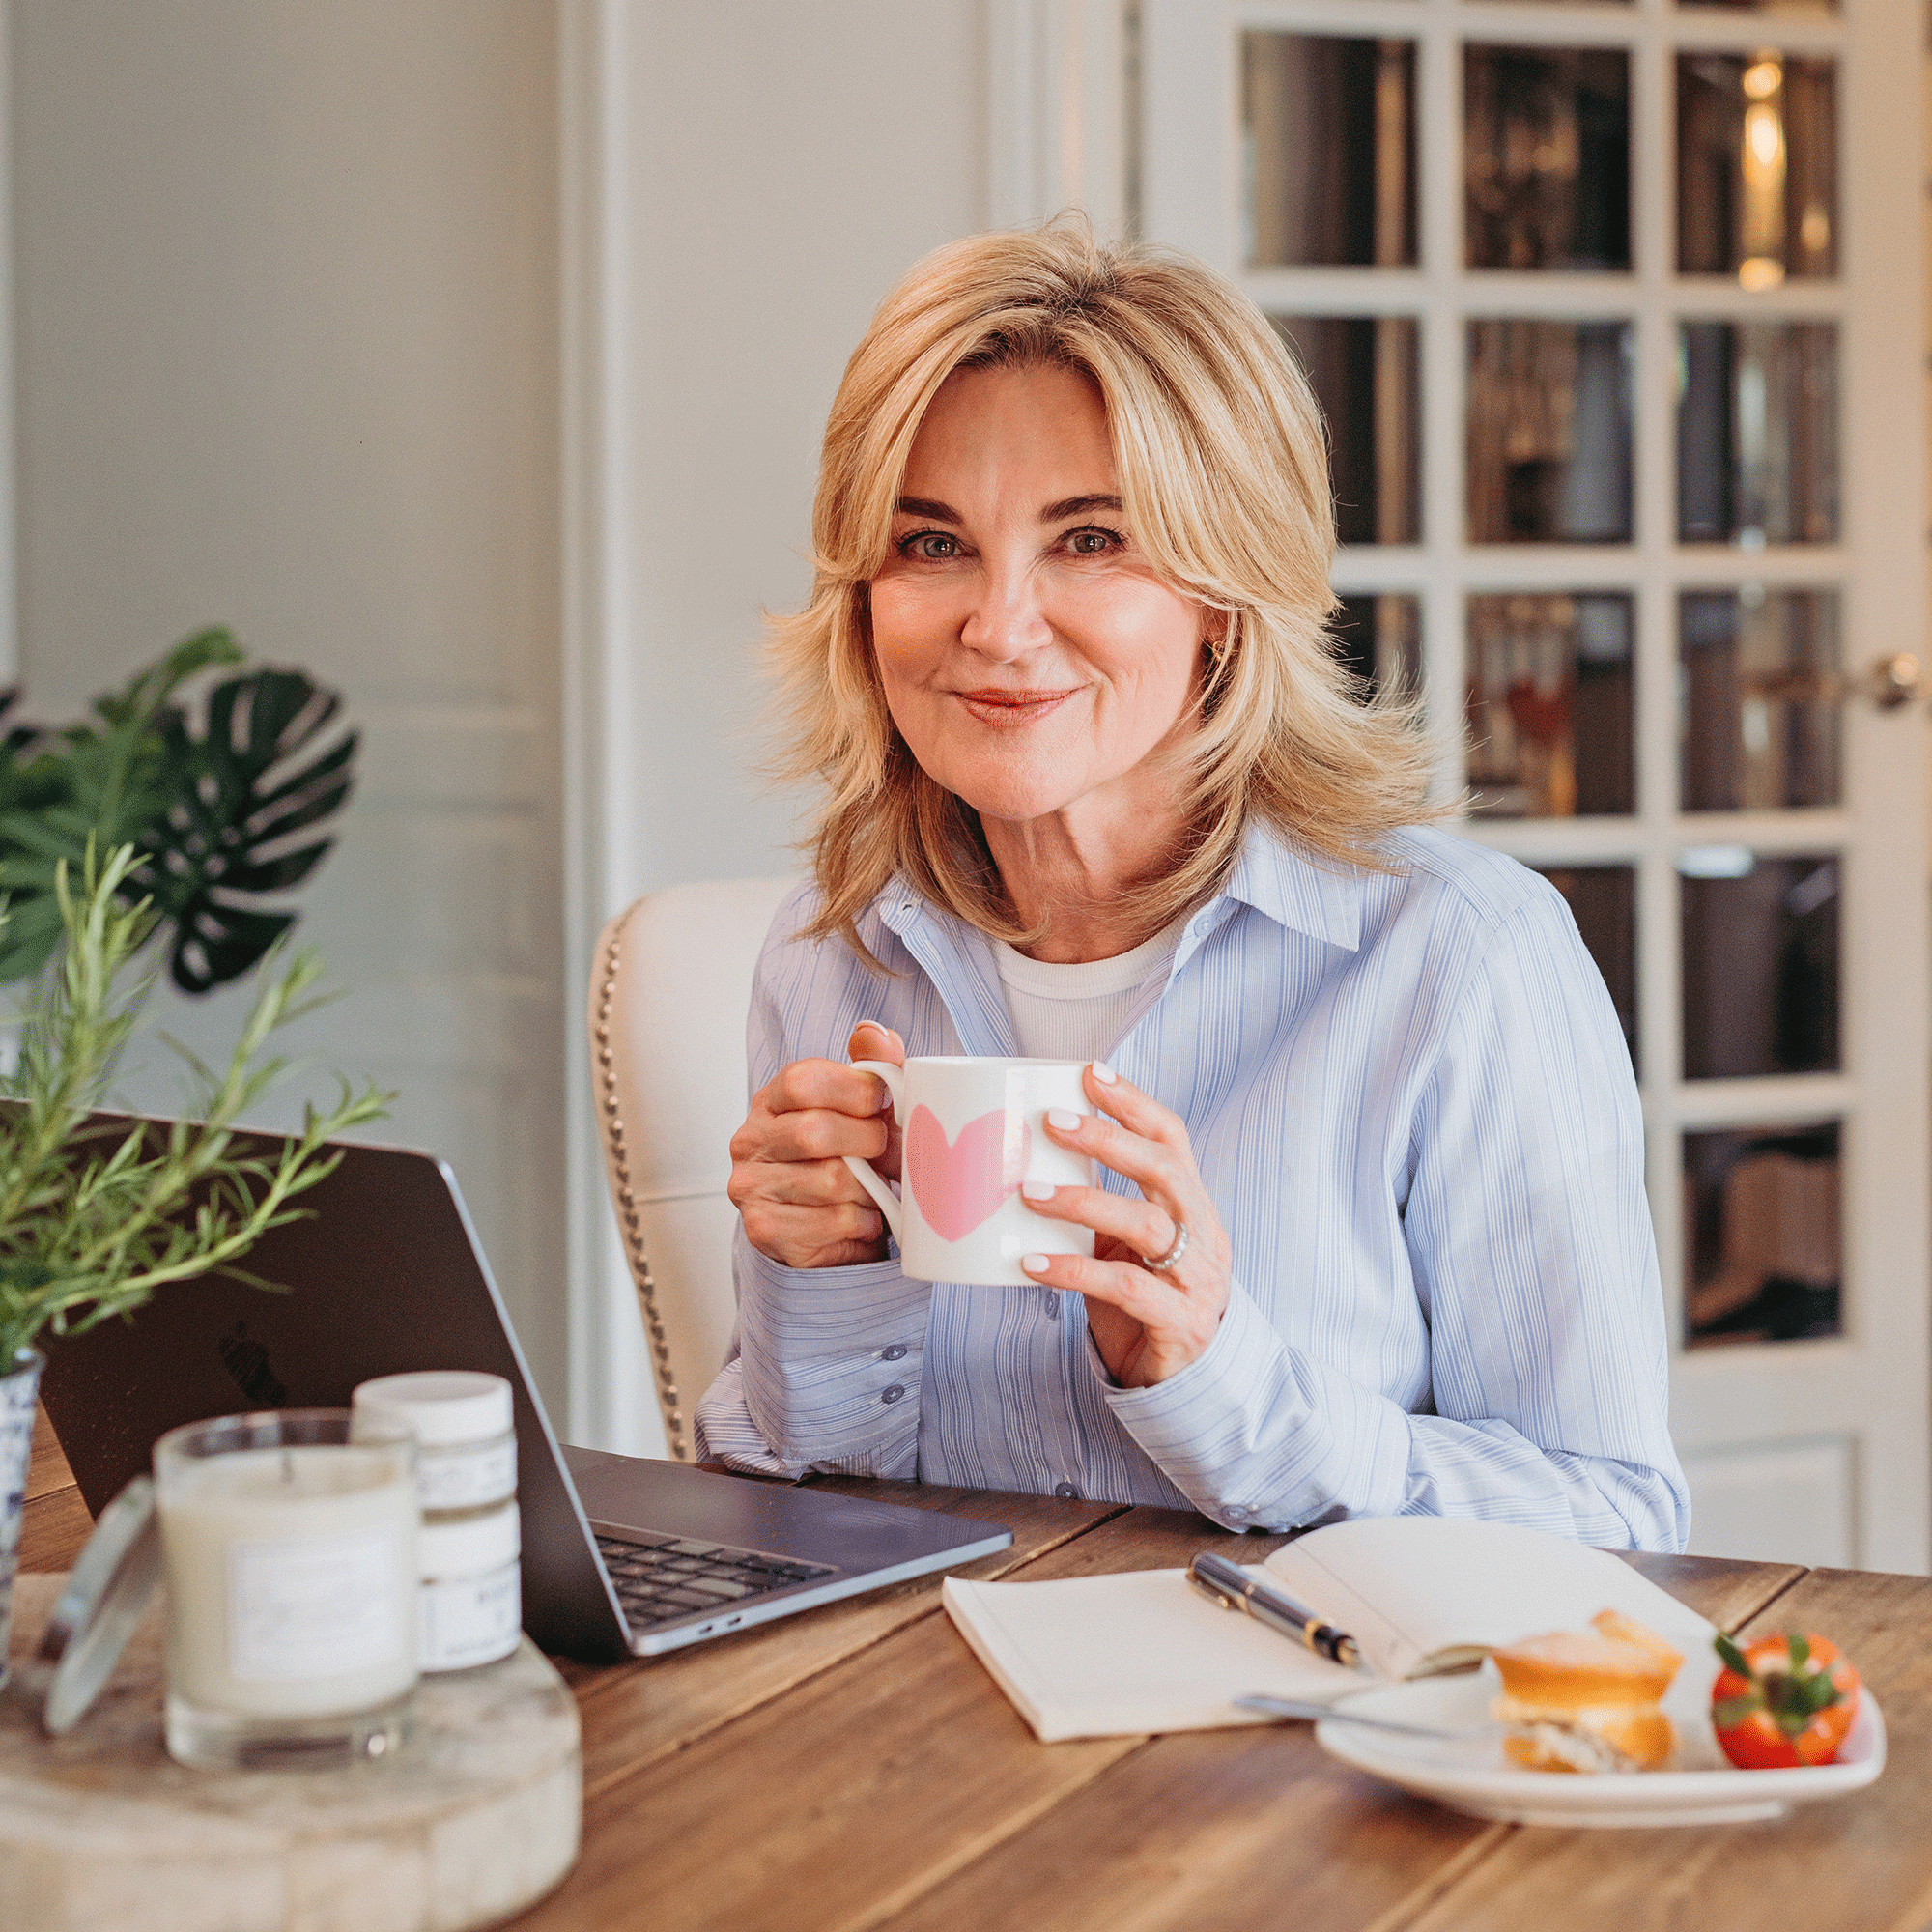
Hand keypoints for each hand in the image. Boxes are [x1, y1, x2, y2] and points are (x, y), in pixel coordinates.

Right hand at [728, 1021, 904, 1268]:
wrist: (838, 1231)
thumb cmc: (854, 1160)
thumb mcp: (869, 1108)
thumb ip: (875, 1065)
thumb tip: (874, 1033)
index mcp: (772, 1100)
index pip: (802, 1081)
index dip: (854, 1090)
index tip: (882, 1103)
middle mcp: (750, 1140)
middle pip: (814, 1132)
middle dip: (868, 1144)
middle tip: (885, 1154)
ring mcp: (751, 1187)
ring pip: (830, 1181)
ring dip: (870, 1189)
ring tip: (873, 1191)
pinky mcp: (764, 1230)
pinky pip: (832, 1223)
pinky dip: (862, 1224)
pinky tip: (860, 1219)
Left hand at [1017, 1063, 1232, 1386]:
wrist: (1186, 1383)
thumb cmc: (1144, 1303)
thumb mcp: (1125, 1247)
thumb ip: (1096, 1208)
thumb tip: (1021, 1162)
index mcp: (1190, 1207)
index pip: (1172, 1139)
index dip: (1134, 1102)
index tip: (1090, 1072)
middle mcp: (1201, 1235)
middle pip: (1165, 1170)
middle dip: (1108, 1139)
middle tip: (1051, 1122)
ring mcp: (1195, 1279)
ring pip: (1145, 1225)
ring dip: (1083, 1201)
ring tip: (1029, 1192)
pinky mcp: (1177, 1322)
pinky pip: (1124, 1288)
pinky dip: (1074, 1272)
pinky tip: (1030, 1265)